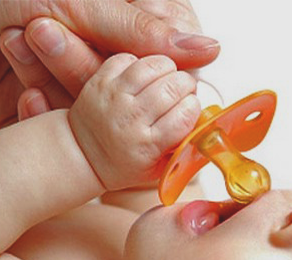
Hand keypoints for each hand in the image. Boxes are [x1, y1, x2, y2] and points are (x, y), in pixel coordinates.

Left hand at [0, 0, 216, 128]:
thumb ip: (142, 31)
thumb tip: (210, 51)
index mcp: (124, 19)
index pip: (169, 60)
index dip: (167, 78)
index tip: (166, 91)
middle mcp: (103, 55)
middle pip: (131, 92)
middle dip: (89, 67)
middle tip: (51, 32)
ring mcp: (73, 86)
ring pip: (93, 111)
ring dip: (56, 77)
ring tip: (22, 35)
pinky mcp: (43, 113)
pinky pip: (57, 128)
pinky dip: (37, 112)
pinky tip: (17, 83)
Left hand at [69, 54, 200, 190]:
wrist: (82, 154)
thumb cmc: (125, 163)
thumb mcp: (159, 169)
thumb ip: (185, 149)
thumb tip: (209, 125)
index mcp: (148, 145)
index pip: (186, 114)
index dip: (194, 106)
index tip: (190, 108)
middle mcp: (130, 119)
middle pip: (174, 86)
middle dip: (185, 85)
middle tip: (181, 91)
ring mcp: (113, 97)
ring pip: (153, 66)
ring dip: (166, 68)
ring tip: (166, 78)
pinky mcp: (100, 81)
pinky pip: (128, 58)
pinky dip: (140, 62)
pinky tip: (142, 75)